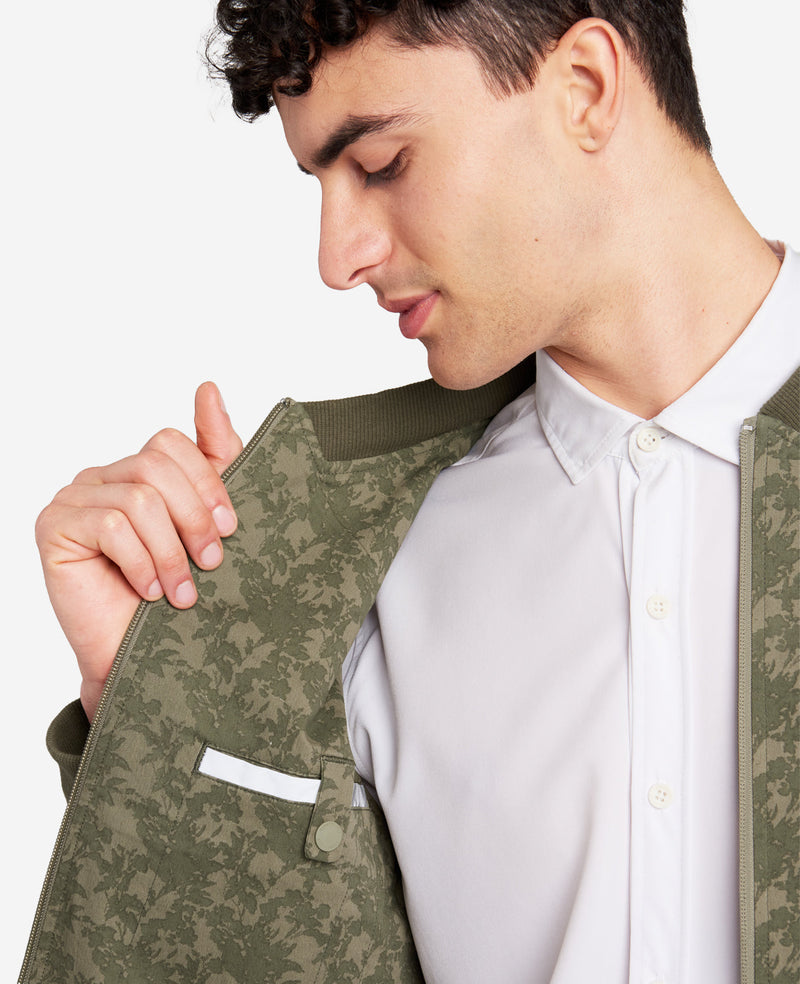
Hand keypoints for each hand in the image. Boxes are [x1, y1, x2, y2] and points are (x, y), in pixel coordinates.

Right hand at [35, 382, 243, 721]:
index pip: (172, 443)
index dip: (208, 483)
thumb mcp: (209, 519)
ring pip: (139, 498)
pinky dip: (140, 562)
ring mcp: (74, 498)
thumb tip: (208, 387)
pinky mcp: (54, 526)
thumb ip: (214, 455)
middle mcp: (103, 476)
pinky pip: (111, 524)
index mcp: (140, 471)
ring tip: (182, 591)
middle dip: (195, 518)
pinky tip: (147, 591)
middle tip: (213, 563)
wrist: (143, 657)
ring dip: (171, 551)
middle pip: (157, 465)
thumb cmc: (179, 591)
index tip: (231, 527)